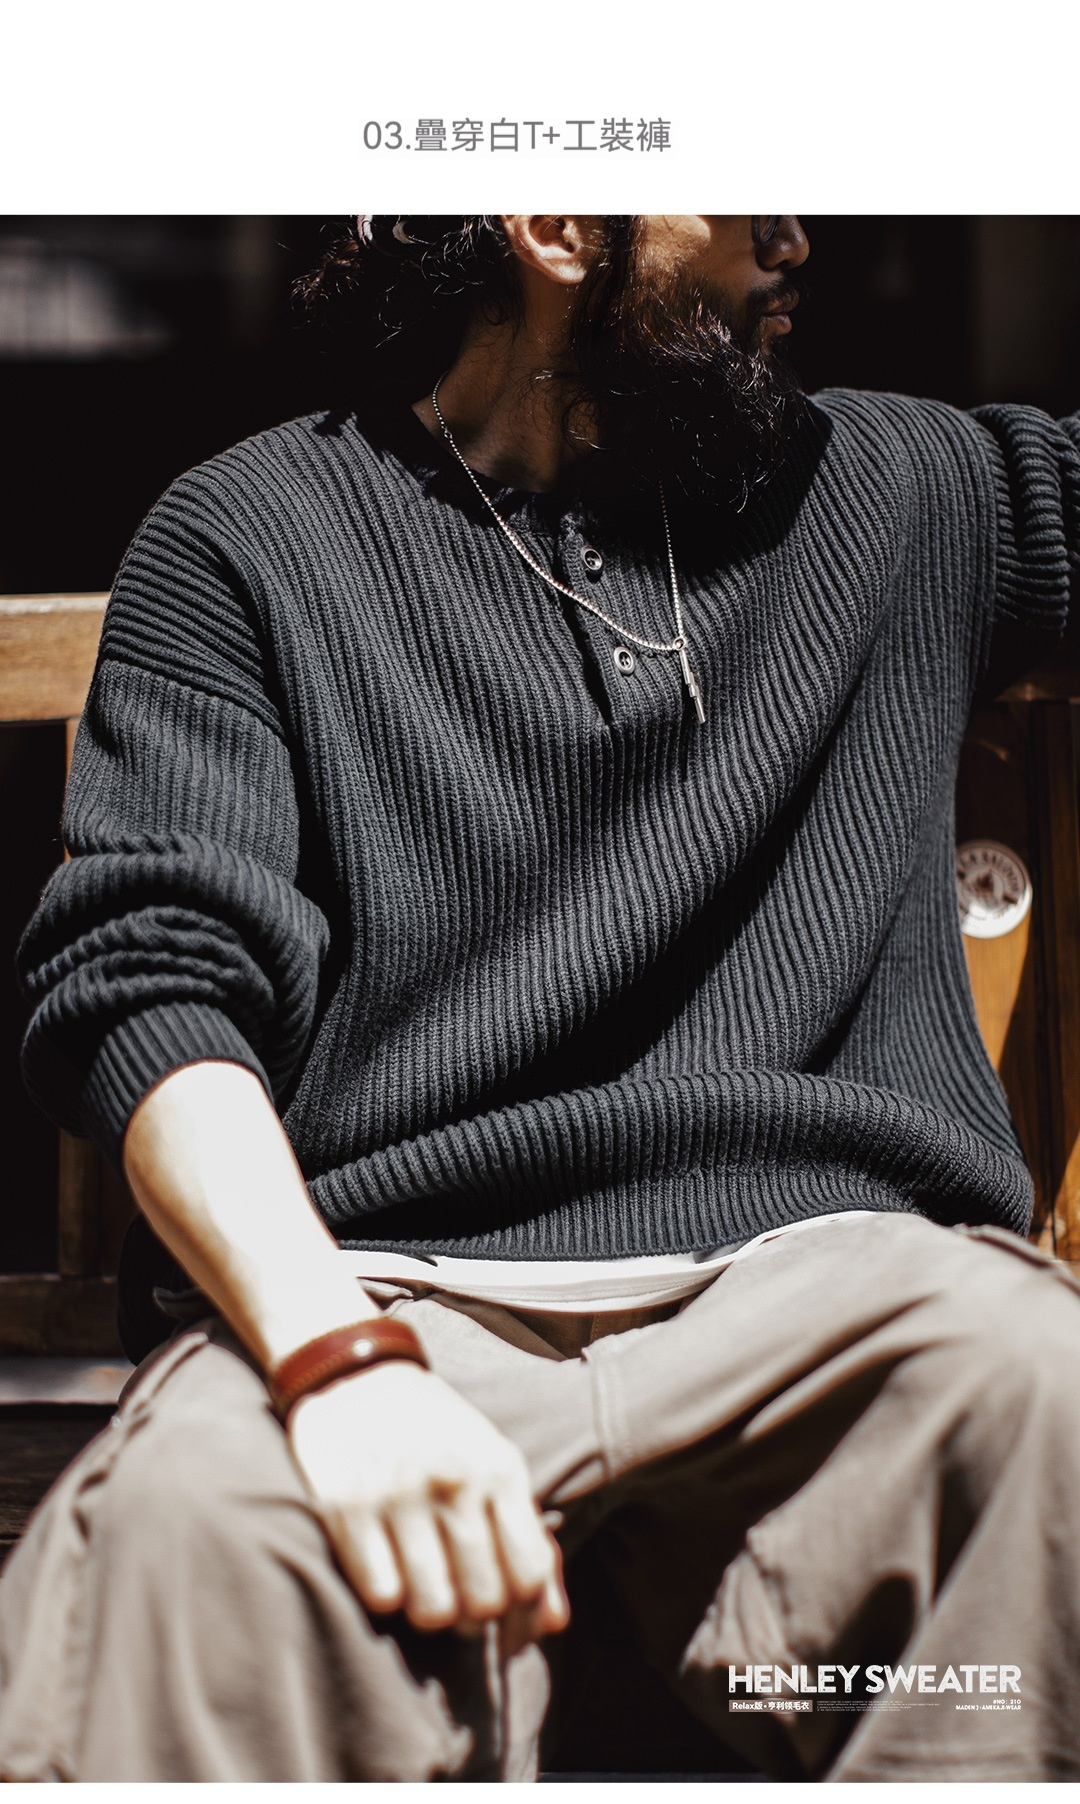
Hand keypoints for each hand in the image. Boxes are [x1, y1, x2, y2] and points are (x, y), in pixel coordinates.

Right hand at [286, 1359, 568, 1643]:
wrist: (358, 1376)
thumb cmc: (437, 1433)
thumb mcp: (493, 1464)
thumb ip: (528, 1539)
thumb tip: (554, 1624)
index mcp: (500, 1467)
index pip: (530, 1574)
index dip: (521, 1610)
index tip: (502, 1608)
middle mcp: (455, 1479)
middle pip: (483, 1600)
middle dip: (474, 1615)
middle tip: (458, 1595)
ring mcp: (399, 1493)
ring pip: (432, 1609)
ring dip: (429, 1610)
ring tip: (423, 1585)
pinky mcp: (347, 1506)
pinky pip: (382, 1596)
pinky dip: (386, 1594)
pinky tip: (386, 1565)